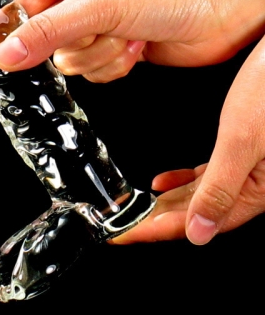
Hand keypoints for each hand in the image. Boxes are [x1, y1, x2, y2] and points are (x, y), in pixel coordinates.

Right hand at [0, 0, 264, 79]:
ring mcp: (98, 23)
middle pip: (46, 40)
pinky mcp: (115, 47)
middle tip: (103, 29)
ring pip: (71, 61)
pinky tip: (137, 47)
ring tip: (129, 34)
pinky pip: (94, 72)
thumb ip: (47, 32)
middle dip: (78, 43)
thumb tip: (5, 56)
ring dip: (101, 56)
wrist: (223, 8)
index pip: (19, 4)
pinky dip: (115, 66)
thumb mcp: (98, 6)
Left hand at [111, 35, 264, 243]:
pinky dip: (183, 181)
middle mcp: (250, 184)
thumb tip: (199, 233)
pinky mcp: (238, 149)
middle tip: (122, 224)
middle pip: (195, 213)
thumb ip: (221, 187)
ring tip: (137, 210)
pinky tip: (163, 182)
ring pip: (198, 196)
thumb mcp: (241, 140)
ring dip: (167, 204)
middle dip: (156, 221)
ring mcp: (244, 167)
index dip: (156, 230)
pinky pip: (206, 175)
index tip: (124, 234)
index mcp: (253, 190)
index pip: (195, 222)